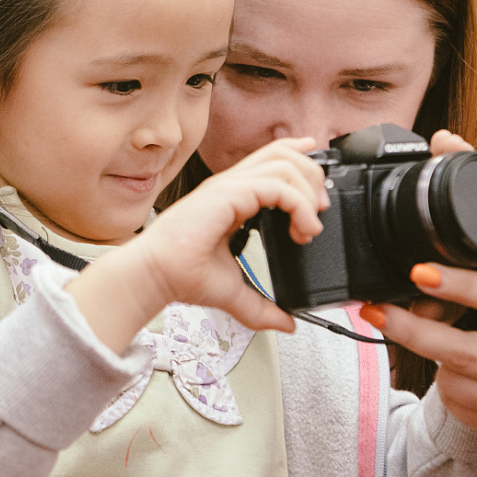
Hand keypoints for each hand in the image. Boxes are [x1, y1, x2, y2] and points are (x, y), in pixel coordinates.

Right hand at [137, 137, 326, 330]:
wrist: (156, 276)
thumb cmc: (181, 275)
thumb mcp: (234, 291)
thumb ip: (262, 306)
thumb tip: (286, 322)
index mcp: (231, 197)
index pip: (270, 160)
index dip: (299, 160)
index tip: (318, 182)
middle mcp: (231, 185)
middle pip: (282, 155)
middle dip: (311, 177)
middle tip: (320, 210)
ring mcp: (228, 186)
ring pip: (283, 165)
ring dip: (308, 192)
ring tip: (312, 224)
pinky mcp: (228, 194)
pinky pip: (277, 186)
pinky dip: (298, 206)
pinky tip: (302, 229)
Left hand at [361, 187, 476, 476]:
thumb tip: (451, 155)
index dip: (459, 286)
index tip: (419, 272)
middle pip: (467, 353)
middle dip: (413, 331)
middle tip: (375, 309)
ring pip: (456, 382)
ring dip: (427, 353)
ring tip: (414, 328)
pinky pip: (460, 406)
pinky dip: (446, 383)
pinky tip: (450, 363)